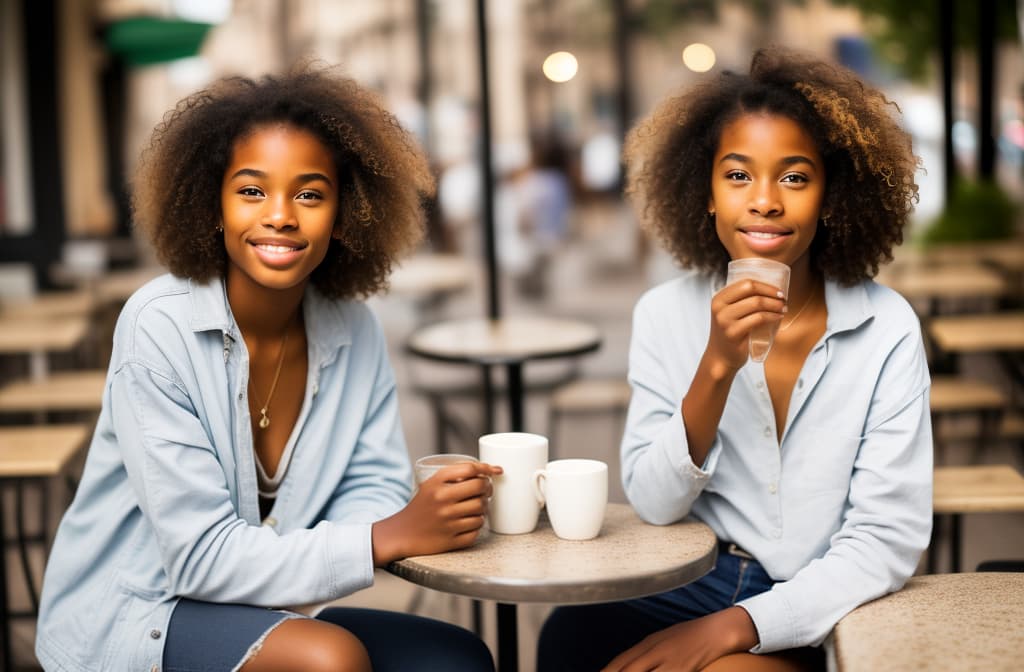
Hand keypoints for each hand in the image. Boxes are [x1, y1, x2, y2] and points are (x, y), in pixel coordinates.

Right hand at [372, 462, 501, 565]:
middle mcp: (442, 501)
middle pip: (480, 487)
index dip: (487, 468)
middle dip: (488, 488)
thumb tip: (488, 470)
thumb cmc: (421, 507)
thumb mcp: (431, 484)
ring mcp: (447, 522)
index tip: (495, 471)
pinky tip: (468, 523)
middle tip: (486, 490)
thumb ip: (454, 475)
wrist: (402, 533)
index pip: (470, 469)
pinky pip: (477, 530)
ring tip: (475, 507)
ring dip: (483, 508)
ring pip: (482, 510)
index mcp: (436, 484)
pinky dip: (476, 526)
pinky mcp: (451, 540)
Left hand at [601, 607, 758, 671]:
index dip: (607, 671)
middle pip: (625, 669)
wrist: (719, 630)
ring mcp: (667, 661)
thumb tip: (630, 665)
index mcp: (648, 644)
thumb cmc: (693, 636)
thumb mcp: (665, 641)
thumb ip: (647, 654)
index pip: (619, 662)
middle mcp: (653, 651)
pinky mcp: (681, 668)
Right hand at [706, 279, 785, 374]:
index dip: (765, 285)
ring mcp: (725, 320)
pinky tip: (779, 317)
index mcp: (719, 298)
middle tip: (783, 299)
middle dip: (771, 292)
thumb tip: (771, 289)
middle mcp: (719, 307)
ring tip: (783, 308)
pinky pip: (759, 318)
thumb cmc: (731, 333)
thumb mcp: (730, 313)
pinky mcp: (733, 333)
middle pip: (750, 289)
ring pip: (756, 303)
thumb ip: (742, 301)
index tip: (778, 291)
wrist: (721, 357)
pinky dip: (772, 316)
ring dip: (775, 304)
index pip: (745, 282)